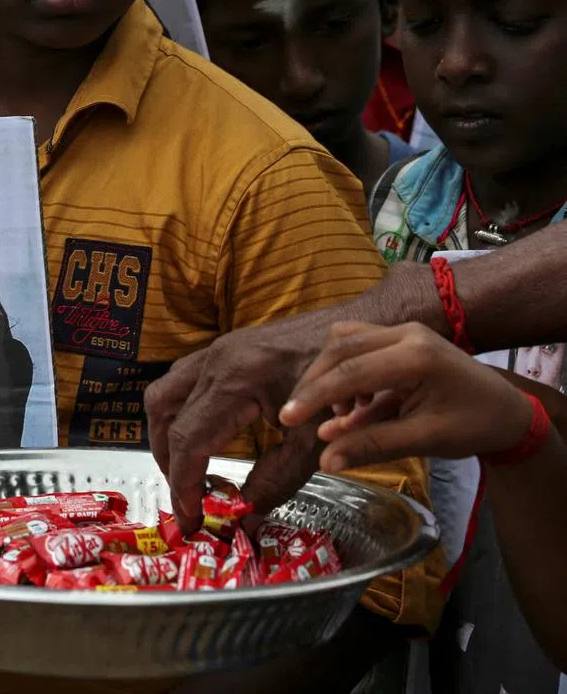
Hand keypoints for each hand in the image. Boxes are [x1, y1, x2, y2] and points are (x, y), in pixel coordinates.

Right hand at [145, 308, 333, 528]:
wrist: (367, 332)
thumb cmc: (347, 386)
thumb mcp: (315, 442)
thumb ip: (276, 482)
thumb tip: (243, 519)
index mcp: (235, 380)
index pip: (188, 439)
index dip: (183, 484)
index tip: (191, 519)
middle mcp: (216, 360)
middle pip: (165, 416)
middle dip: (169, 463)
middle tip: (187, 499)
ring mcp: (216, 350)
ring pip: (164, 394)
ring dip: (167, 435)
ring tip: (186, 471)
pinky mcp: (224, 350)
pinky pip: (181, 382)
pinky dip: (179, 414)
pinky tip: (202, 437)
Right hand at [280, 322, 532, 470]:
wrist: (507, 411)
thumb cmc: (473, 426)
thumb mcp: (425, 440)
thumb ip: (373, 446)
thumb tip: (325, 462)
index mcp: (417, 356)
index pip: (351, 372)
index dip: (314, 396)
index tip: (286, 419)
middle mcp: (407, 333)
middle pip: (341, 348)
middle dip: (314, 383)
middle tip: (295, 416)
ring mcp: (403, 331)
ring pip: (345, 342)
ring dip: (329, 375)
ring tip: (335, 416)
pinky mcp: (400, 337)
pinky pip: (357, 346)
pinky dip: (344, 373)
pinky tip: (353, 408)